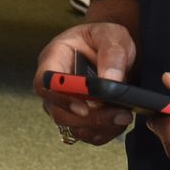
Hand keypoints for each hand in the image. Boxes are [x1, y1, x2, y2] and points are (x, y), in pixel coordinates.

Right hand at [33, 22, 136, 145]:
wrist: (116, 50)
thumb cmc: (107, 38)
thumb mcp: (113, 36)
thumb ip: (112, 54)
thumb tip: (110, 80)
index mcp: (54, 58)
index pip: (44, 83)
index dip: (60, 99)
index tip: (84, 107)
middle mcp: (54, 85)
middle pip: (58, 112)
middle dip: (88, 119)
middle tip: (118, 115)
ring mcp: (64, 104)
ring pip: (73, 127)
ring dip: (100, 127)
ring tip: (124, 115)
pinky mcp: (79, 117)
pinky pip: (87, 134)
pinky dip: (105, 132)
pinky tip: (119, 120)